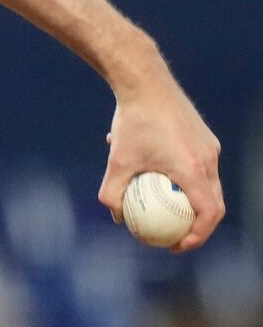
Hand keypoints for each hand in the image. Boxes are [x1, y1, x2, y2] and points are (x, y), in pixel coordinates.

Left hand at [97, 79, 222, 252]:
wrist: (146, 82)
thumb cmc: (132, 121)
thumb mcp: (117, 161)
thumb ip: (113, 193)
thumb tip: (117, 217)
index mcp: (194, 170)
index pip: (209, 214)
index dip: (199, 235)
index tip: (178, 245)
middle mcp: (208, 159)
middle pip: (213, 202)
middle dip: (198, 224)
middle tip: (175, 234)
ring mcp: (209, 147)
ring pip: (206, 182)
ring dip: (189, 198)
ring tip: (165, 207)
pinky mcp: (203, 136)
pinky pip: (197, 164)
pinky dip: (183, 176)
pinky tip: (153, 171)